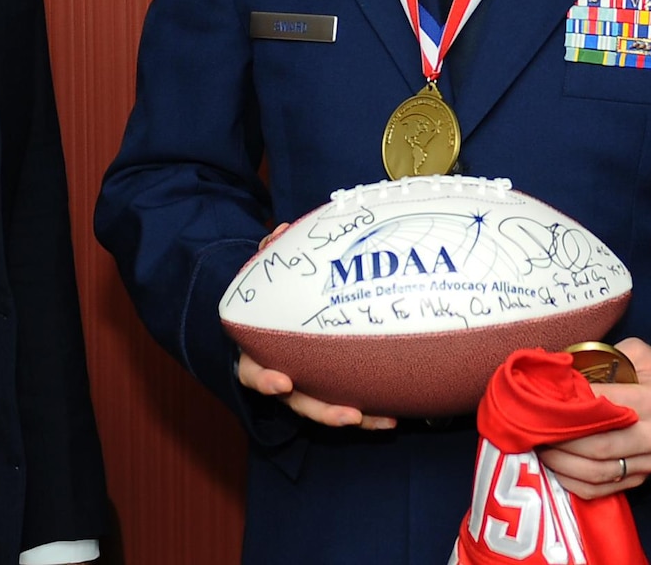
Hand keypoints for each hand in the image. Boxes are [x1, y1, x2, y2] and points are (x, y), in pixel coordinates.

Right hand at [234, 222, 395, 429]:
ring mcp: (305, 387)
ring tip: (383, 421)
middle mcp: (280, 378)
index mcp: (257, 356)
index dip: (266, 381)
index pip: (254, 374)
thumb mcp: (263, 280)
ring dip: (354, 417)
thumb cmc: (266, 302)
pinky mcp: (327, 388)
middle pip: (298, 403)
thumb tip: (283, 230)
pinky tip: (396, 414)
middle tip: (348, 415)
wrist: (264, 323)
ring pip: (326, 409)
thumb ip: (270, 257)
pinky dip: (370, 411)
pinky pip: (347, 401)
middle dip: (323, 411)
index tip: (283, 382)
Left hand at [537, 337, 650, 498]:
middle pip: (598, 445)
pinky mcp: (640, 480)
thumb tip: (558, 371)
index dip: (570, 406)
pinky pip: (600, 489)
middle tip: (533, 428)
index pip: (605, 406)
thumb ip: (602, 359)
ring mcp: (649, 463)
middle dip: (559, 439)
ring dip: (561, 463)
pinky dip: (572, 481)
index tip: (542, 400)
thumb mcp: (636, 353)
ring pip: (597, 471)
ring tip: (539, 447)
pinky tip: (554, 467)